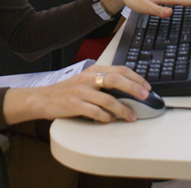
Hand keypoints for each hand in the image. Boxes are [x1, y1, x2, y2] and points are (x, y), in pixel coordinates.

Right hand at [4, 65, 151, 123]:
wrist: (45, 98)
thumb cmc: (68, 90)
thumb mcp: (87, 80)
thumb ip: (104, 81)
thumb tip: (129, 89)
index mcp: (94, 70)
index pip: (119, 70)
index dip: (135, 78)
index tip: (146, 86)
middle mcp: (88, 78)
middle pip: (116, 79)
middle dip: (134, 88)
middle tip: (144, 97)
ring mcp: (81, 91)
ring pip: (108, 99)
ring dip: (123, 109)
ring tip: (131, 116)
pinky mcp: (74, 104)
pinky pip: (95, 112)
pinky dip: (106, 117)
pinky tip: (111, 120)